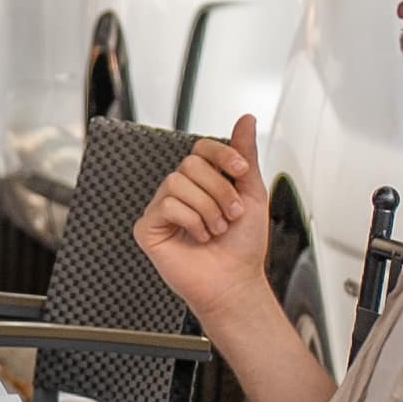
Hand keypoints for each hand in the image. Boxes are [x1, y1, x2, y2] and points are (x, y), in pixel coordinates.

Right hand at [133, 117, 272, 320]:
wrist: (236, 281)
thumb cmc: (243, 245)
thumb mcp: (253, 193)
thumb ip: (245, 155)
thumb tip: (246, 120)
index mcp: (203, 182)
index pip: (201, 148)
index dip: (221, 154)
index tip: (241, 171)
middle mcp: (180, 192)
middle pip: (190, 164)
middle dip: (219, 190)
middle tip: (231, 214)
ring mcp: (162, 209)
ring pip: (177, 182)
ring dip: (207, 208)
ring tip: (216, 229)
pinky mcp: (149, 228)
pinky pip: (166, 205)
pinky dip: (190, 221)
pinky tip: (198, 236)